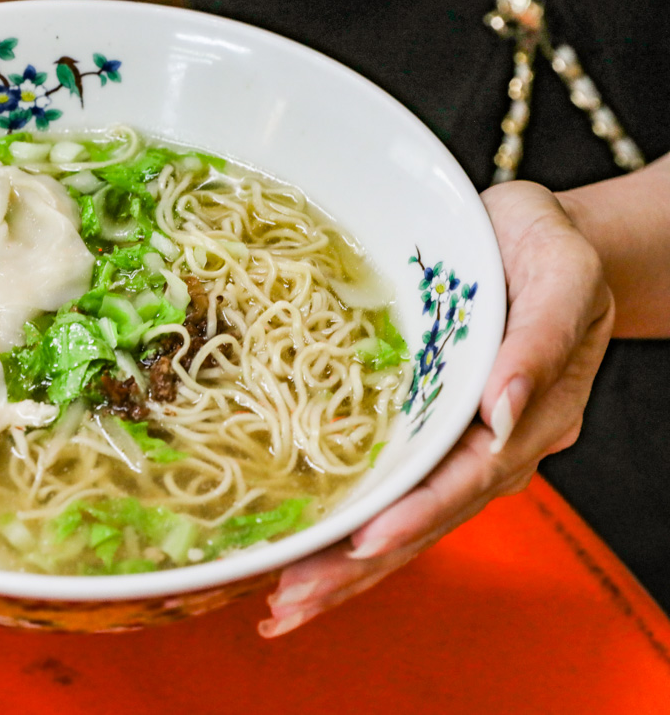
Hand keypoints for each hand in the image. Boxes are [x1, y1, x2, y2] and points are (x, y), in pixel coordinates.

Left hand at [258, 181, 614, 636]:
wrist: (533, 240)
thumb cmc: (547, 249)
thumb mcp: (562, 274)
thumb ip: (541, 340)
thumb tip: (501, 412)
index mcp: (529, 414)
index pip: (467, 478)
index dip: (414, 512)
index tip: (363, 542)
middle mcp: (492, 446)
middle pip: (423, 519)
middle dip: (357, 566)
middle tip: (291, 602)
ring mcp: (457, 448)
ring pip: (400, 520)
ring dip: (342, 568)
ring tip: (283, 605)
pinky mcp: (427, 437)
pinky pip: (388, 494)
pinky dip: (345, 533)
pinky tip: (304, 559)